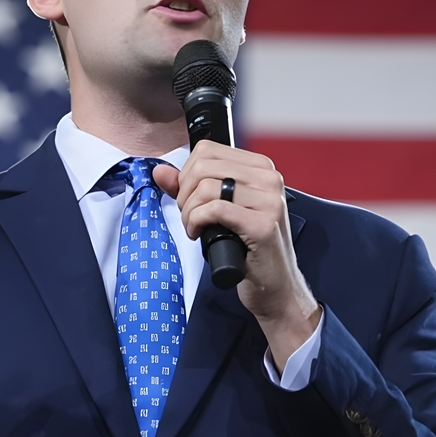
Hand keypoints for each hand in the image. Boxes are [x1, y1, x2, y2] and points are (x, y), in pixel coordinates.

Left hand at [153, 141, 320, 370]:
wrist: (275, 287)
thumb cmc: (248, 248)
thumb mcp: (219, 210)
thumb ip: (189, 188)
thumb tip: (160, 171)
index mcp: (261, 168)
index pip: (207, 150)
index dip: (186, 173)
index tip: (188, 197)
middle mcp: (269, 179)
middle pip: (203, 166)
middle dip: (184, 193)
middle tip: (189, 216)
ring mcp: (269, 201)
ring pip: (206, 188)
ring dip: (189, 211)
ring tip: (193, 227)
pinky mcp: (263, 225)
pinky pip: (214, 209)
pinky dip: (196, 221)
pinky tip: (197, 234)